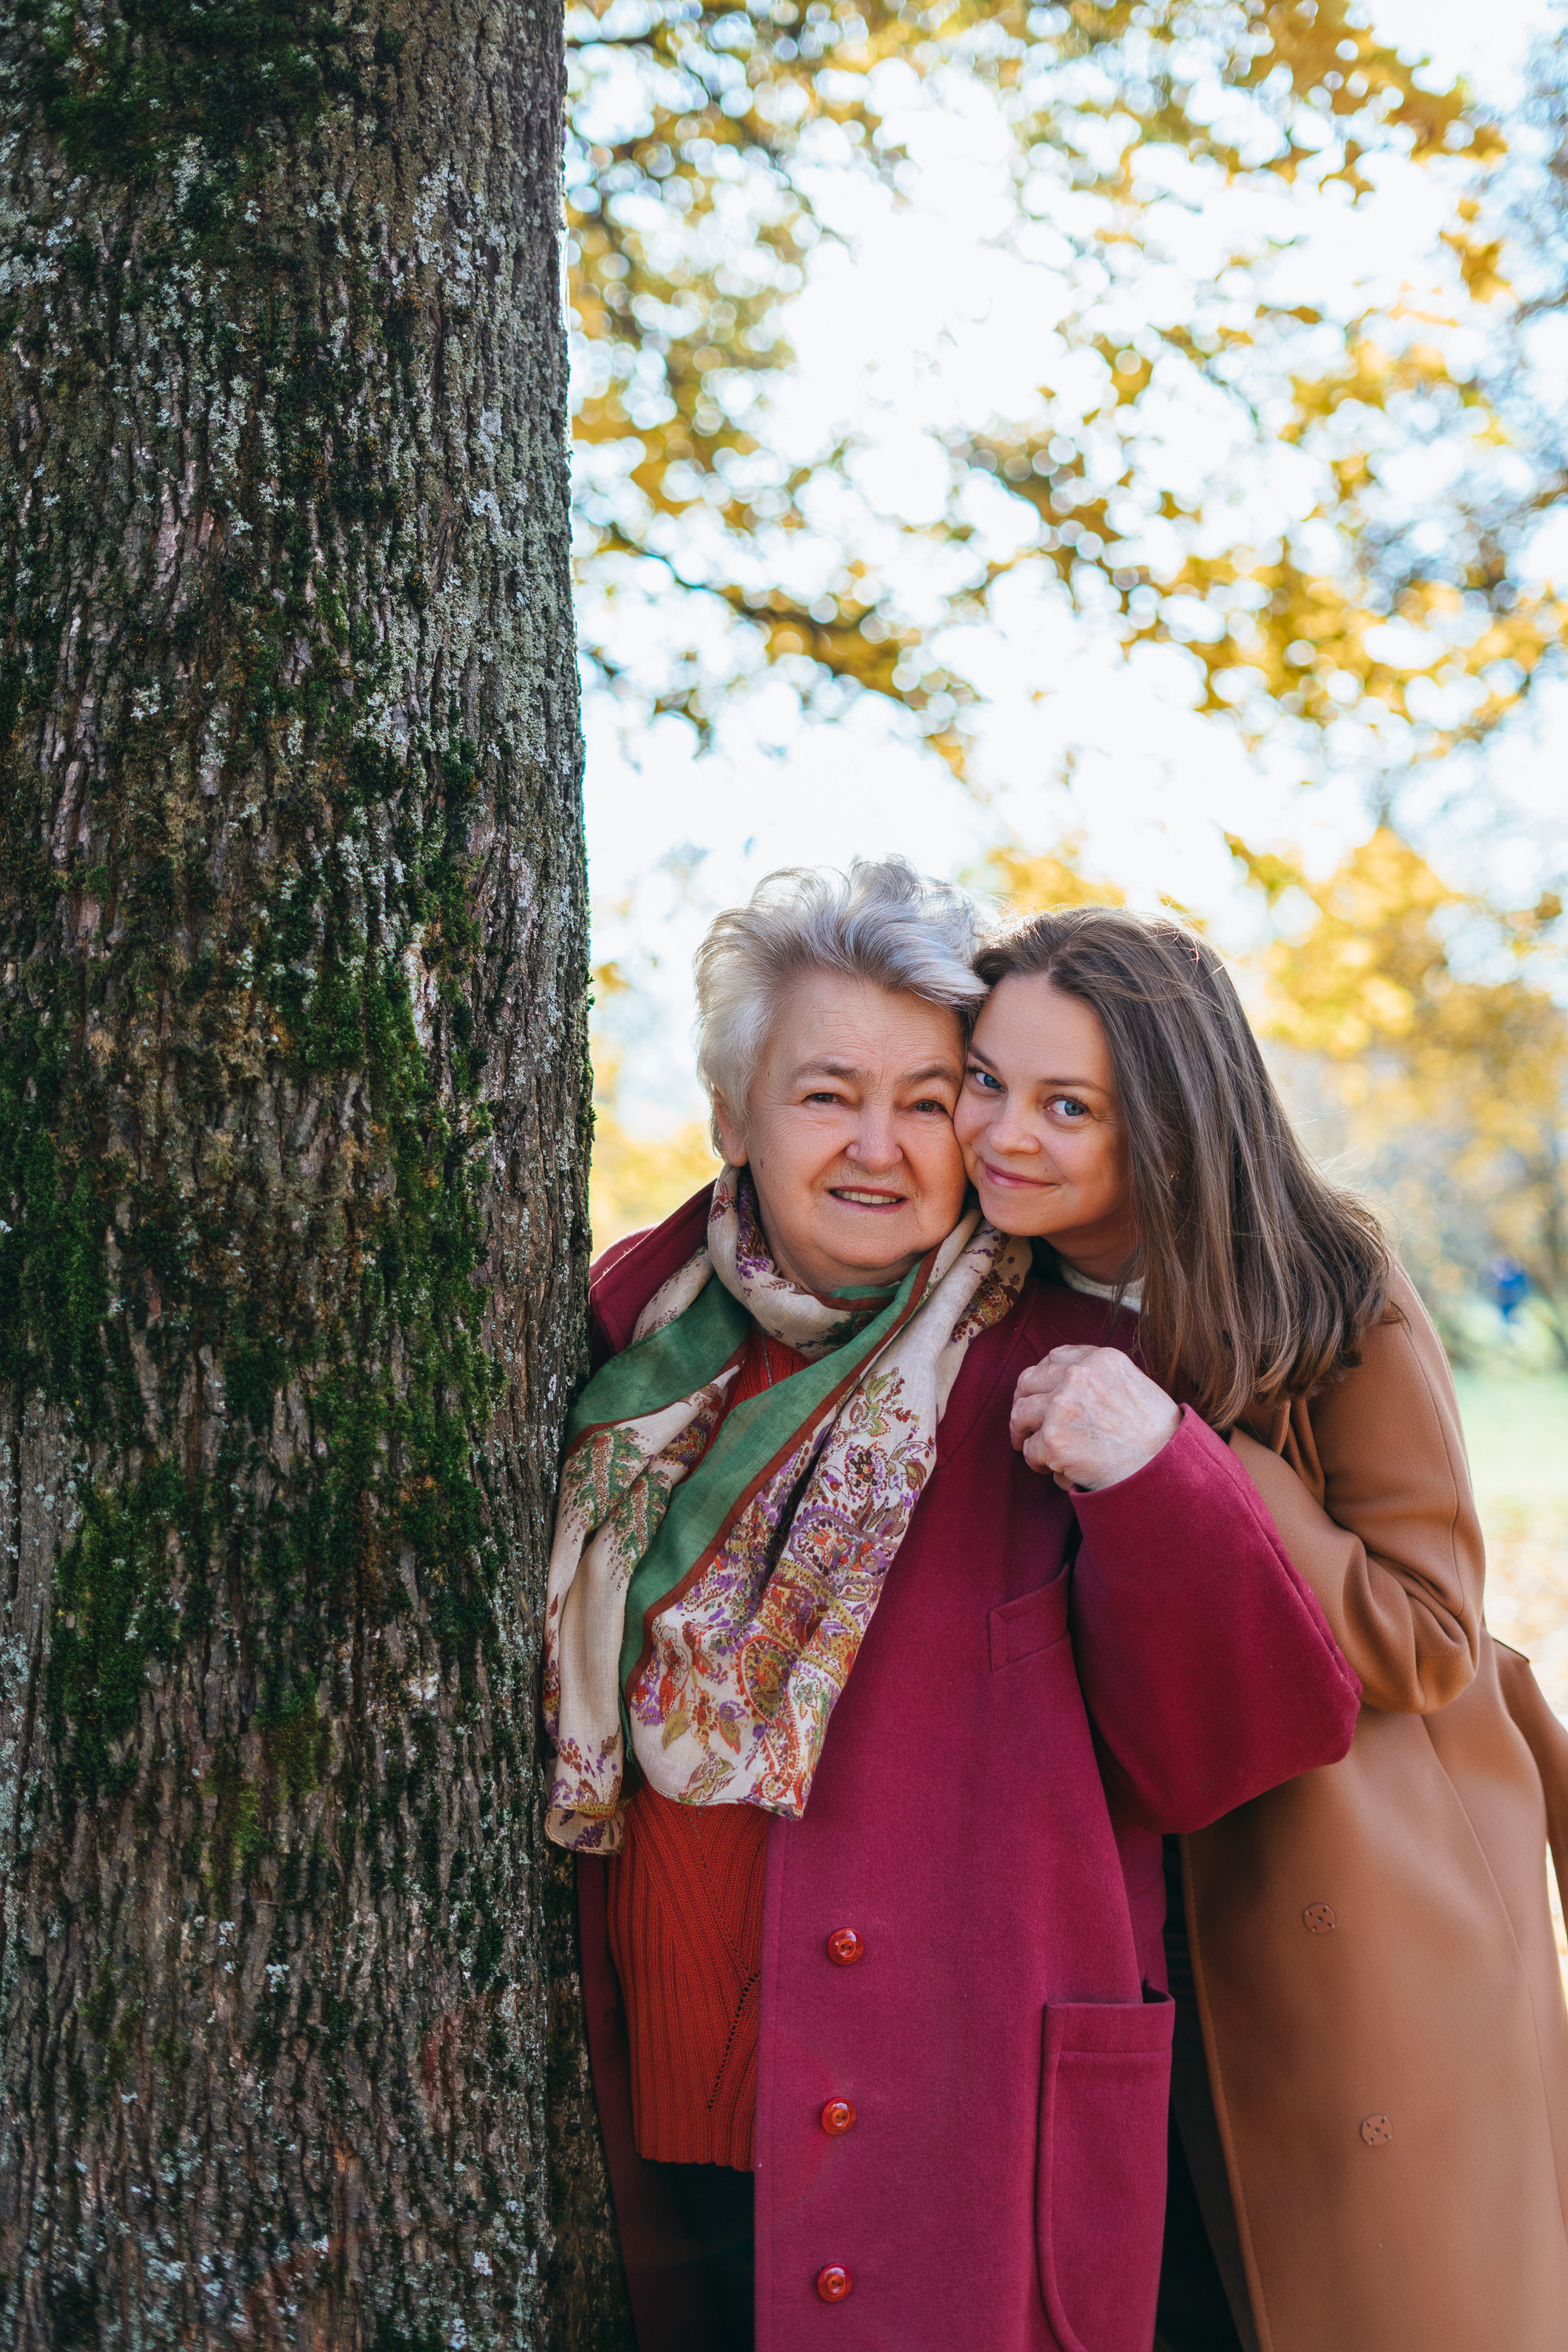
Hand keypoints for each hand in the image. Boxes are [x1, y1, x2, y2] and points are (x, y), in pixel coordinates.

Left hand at [1010, 1345, 1181, 1490]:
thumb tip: (1069, 1382)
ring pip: (1020, 1414)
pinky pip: (1029, 1451)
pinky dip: (1038, 1463)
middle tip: (1026, 1424)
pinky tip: (1057, 1469)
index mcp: (1099, 1360)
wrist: (1166, 1468)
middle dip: (1024, 1403)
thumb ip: (1101, 1378)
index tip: (1041, 1395)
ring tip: (1036, 1448)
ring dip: (1025, 1433)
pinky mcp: (1053, 1440)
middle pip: (1027, 1382)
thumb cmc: (1157, 1435)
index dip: (1042, 1380)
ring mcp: (1061, 1406)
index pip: (1053, 1359)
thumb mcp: (1134, 1385)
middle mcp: (1077, 1376)